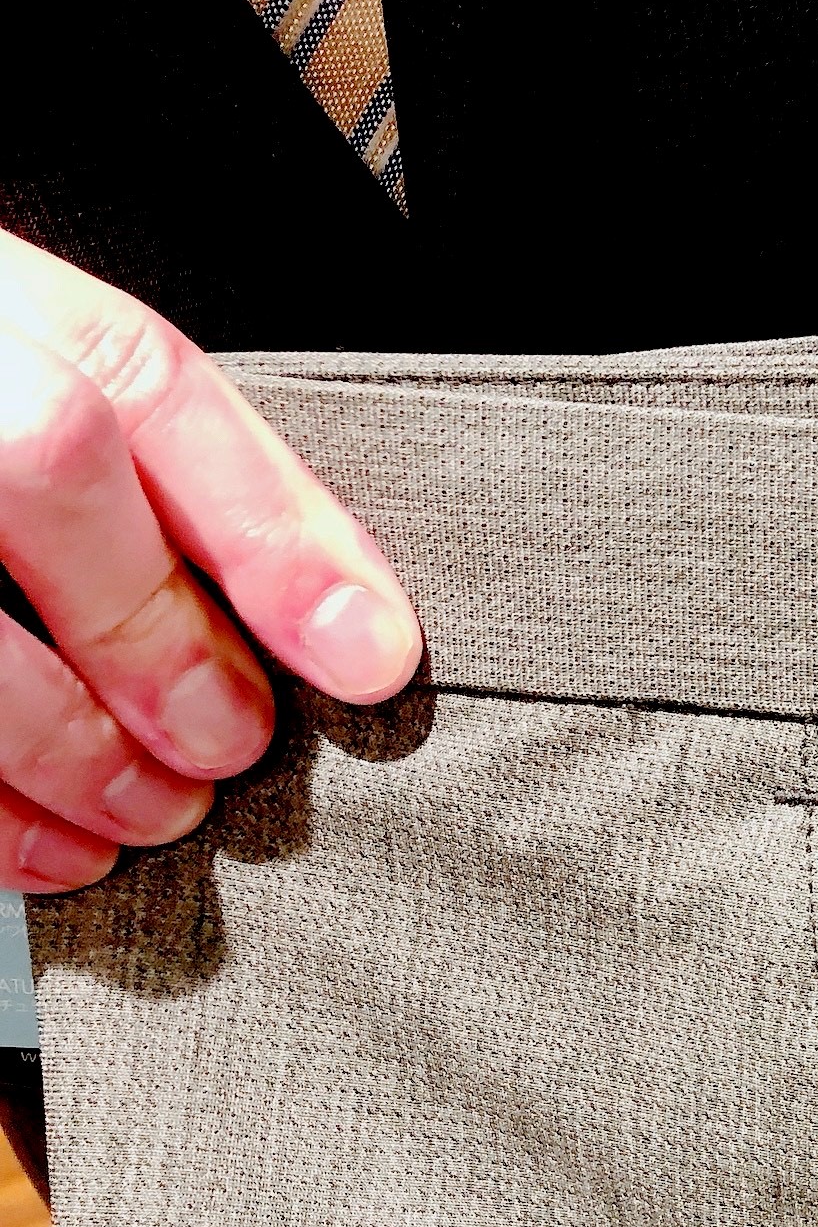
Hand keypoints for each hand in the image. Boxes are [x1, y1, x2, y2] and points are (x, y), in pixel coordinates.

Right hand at [0, 228, 420, 892]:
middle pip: (41, 457)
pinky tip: (45, 852)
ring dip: (65, 742)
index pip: (143, 374)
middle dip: (155, 630)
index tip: (368, 653)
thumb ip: (159, 479)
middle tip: (231, 747)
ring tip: (150, 815)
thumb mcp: (45, 389)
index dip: (271, 524)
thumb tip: (340, 632)